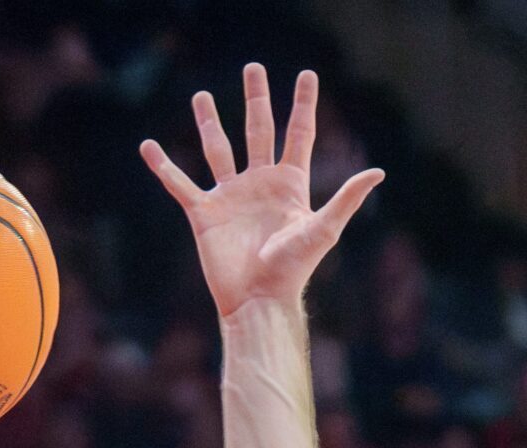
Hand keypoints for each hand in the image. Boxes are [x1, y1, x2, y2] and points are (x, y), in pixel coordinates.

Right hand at [140, 65, 385, 319]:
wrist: (258, 300)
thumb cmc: (293, 269)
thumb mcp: (323, 229)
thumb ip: (346, 198)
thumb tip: (378, 172)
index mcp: (290, 184)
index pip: (298, 134)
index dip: (303, 104)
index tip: (307, 75)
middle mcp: (260, 183)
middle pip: (258, 130)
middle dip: (256, 99)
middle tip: (253, 68)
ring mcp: (231, 196)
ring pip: (218, 148)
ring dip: (210, 122)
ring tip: (202, 95)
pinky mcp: (204, 212)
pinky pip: (179, 184)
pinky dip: (163, 166)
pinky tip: (148, 147)